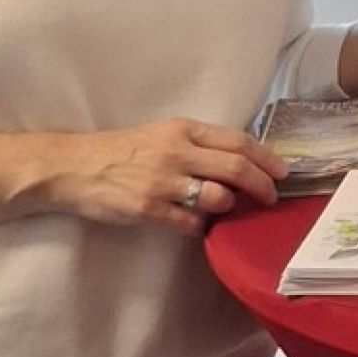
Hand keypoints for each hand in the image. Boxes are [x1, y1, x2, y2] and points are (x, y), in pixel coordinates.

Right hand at [41, 118, 288, 235]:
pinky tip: (199, 226)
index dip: (266, 157)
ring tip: (228, 209)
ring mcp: (163, 181)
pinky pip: (190, 223)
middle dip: (261, 185)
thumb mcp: (163, 134)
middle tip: (271, 197)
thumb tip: (238, 161)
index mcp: (183, 129)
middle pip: (235, 168)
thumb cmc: (123, 150)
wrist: (75, 166)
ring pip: (217, 196)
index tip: (282, 171)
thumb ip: (198, 144)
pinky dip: (201, 227)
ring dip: (230, 207)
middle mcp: (177, 151)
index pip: (237, 141)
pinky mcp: (148, 208)